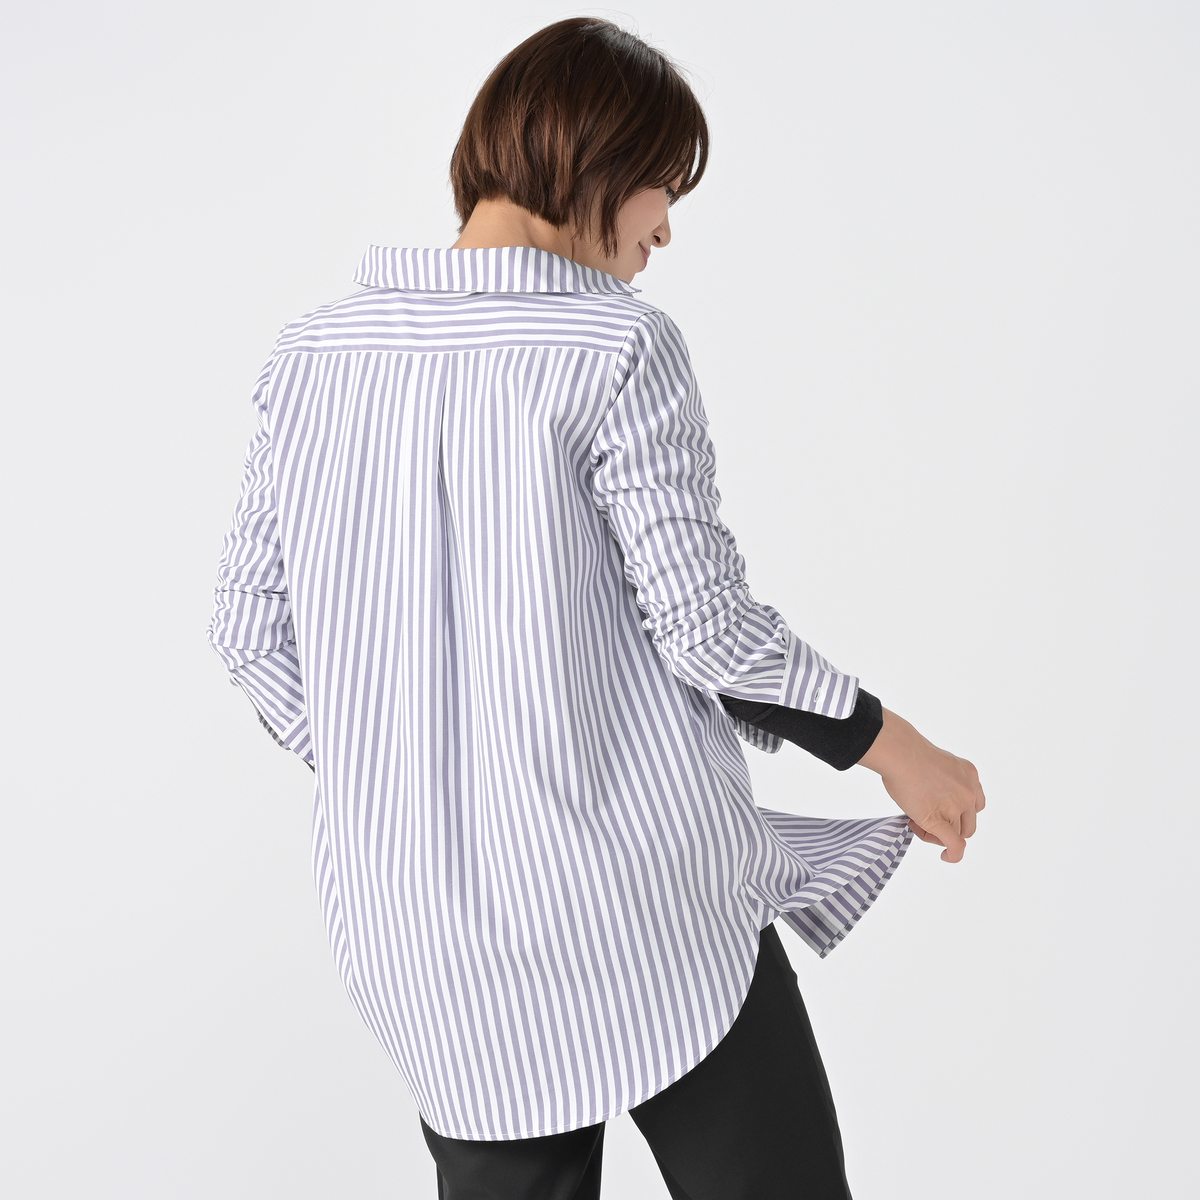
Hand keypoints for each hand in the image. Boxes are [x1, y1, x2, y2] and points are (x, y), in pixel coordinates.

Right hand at [858, 708, 984, 862]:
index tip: (939, 807)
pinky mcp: (943, 822)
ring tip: (917, 824)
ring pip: (958, 834)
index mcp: (969, 774)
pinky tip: (945, 857)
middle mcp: (969, 791)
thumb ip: (939, 779)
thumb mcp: (936, 762)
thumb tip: (926, 792)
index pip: (974, 803)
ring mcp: (958, 807)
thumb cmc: (905, 753)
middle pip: (968, 821)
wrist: (900, 754)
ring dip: (940, 834)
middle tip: (923, 817)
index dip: (957, 810)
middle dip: (949, 824)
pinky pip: (956, 846)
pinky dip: (953, 855)